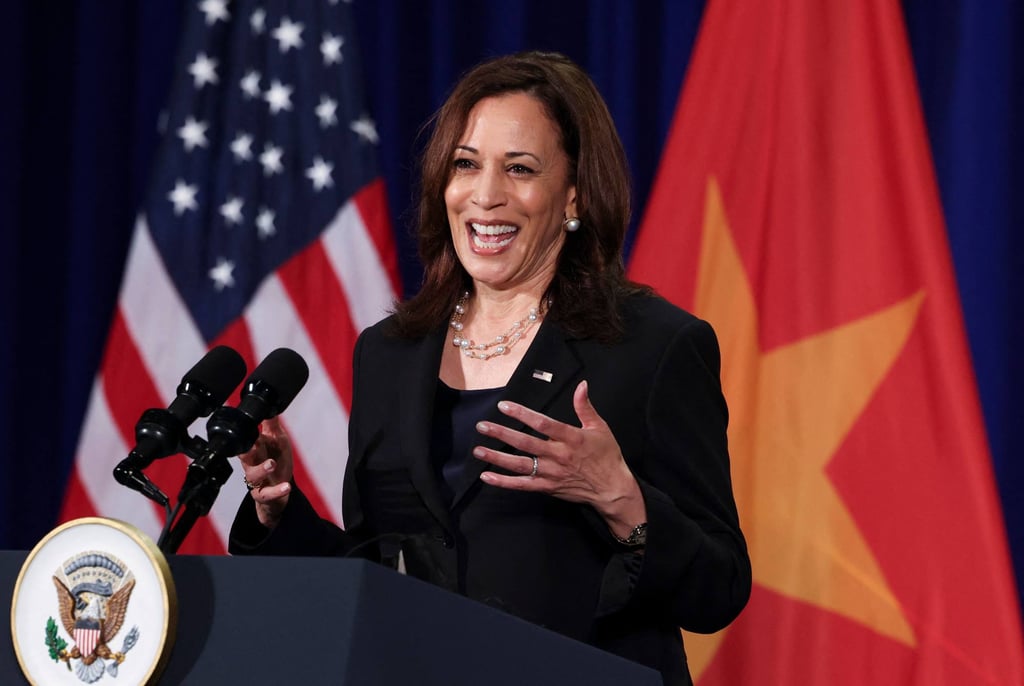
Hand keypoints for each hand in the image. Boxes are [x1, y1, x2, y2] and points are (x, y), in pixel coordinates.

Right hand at [238, 416, 292, 528]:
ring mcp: (256, 479)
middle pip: (243, 456)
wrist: (280, 486)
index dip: (243, 432)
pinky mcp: (263, 494)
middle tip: (252, 445)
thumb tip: (270, 403)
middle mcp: (251, 463)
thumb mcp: (277, 439)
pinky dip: (277, 491)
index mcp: (253, 448)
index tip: (246, 424)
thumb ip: (272, 423)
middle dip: (245, 451)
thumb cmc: (277, 459)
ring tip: (272, 464)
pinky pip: (267, 494)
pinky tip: (286, 486)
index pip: (245, 438)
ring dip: (262, 469)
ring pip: (252, 475)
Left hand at [473, 380, 645, 536]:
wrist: (612, 489)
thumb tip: (581, 385)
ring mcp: (551, 473)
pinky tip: (487, 477)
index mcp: (570, 438)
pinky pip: (522, 485)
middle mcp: (558, 455)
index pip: (542, 424)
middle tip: (482, 426)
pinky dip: (504, 482)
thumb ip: (585, 406)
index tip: (504, 406)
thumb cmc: (607, 456)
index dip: (521, 414)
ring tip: (478, 450)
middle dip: (501, 434)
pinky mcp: (547, 488)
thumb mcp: (600, 427)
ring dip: (497, 458)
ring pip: (519, 465)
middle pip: (525, 443)